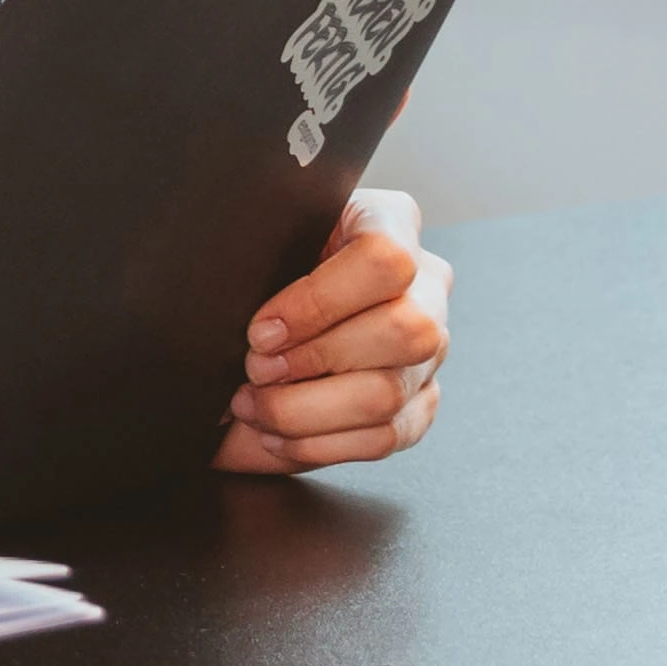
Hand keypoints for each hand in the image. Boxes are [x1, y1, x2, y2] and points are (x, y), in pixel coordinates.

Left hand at [218, 188, 447, 474]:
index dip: (318, 302)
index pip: (386, 260)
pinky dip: (318, 442)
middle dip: (312, 360)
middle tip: (254, 367)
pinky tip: (275, 432)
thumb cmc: (247, 275)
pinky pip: (385, 437)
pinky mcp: (419, 402)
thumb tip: (237, 290)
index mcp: (387, 223)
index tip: (259, 330)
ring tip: (253, 403)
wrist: (247, 323)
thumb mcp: (248, 246)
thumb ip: (251, 250)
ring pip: (389, 392)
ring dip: (304, 410)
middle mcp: (425, 285)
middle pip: (403, 331)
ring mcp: (429, 348)